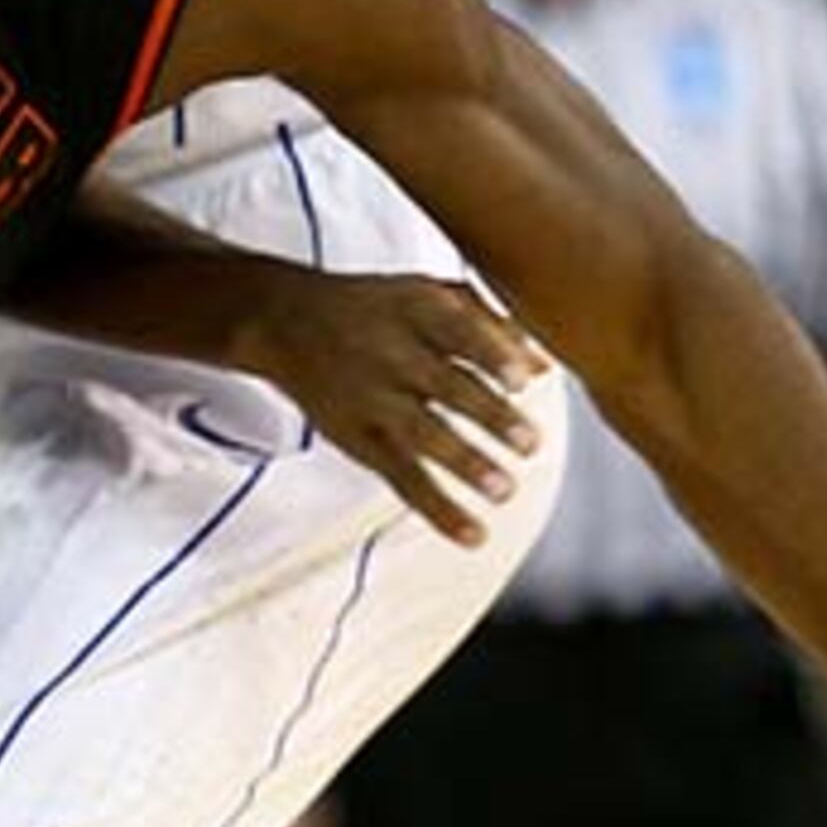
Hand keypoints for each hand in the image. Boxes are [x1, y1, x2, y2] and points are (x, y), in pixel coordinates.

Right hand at [244, 274, 549, 547]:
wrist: (281, 320)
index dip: (491, 354)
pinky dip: (437, 508)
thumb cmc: (371, 306)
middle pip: (442, 385)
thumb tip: (546, 367)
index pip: (456, 329)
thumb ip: (485, 321)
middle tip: (530, 443)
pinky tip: (473, 534)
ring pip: (420, 433)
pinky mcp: (356, 437)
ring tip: (505, 490)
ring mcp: (370, 396)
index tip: (524, 380)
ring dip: (465, 464)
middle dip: (487, 416)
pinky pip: (399, 476)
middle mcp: (389, 351)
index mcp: (411, 309)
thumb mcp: (420, 292)